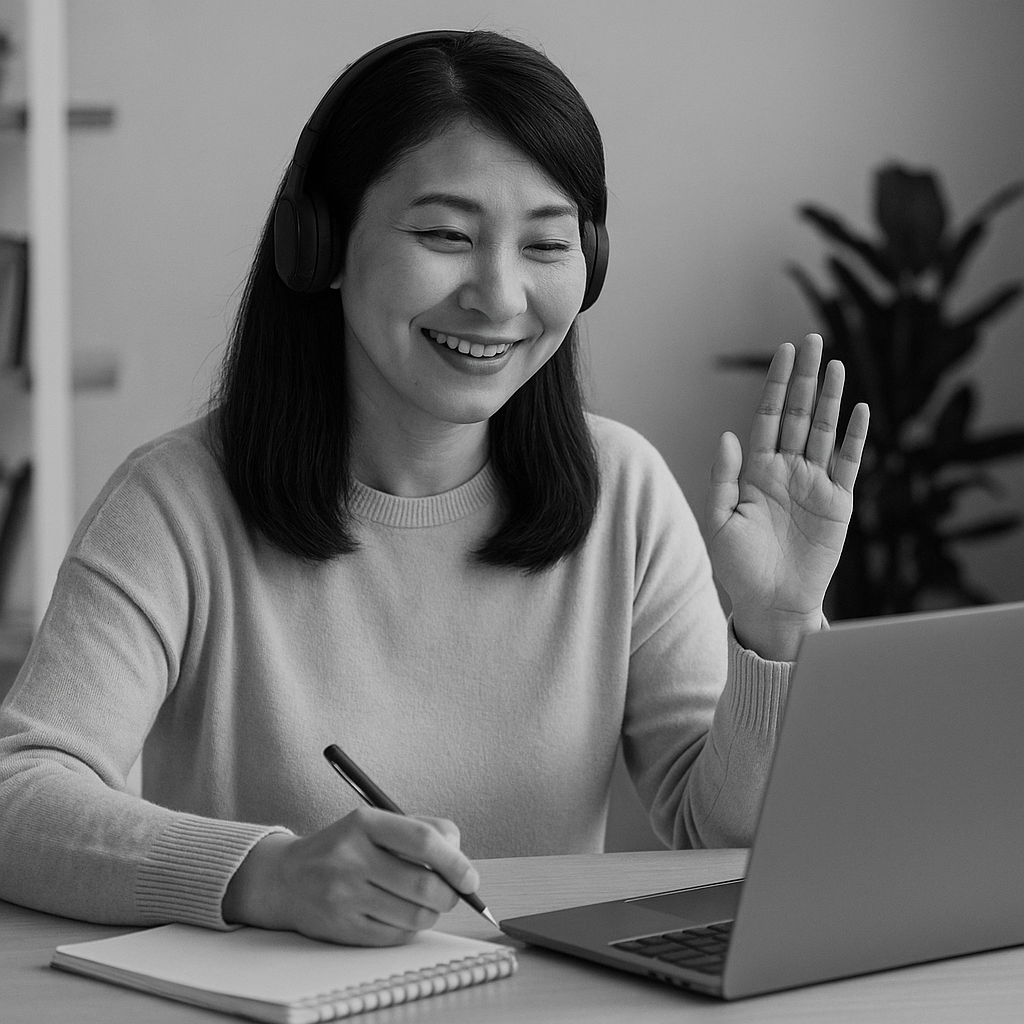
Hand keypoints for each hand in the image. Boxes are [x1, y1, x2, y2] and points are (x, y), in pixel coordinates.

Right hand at [223, 807, 479, 945]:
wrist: (287, 877)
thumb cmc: (346, 846)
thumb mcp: (375, 823)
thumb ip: (422, 829)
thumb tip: (461, 857)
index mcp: (364, 823)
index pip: (423, 841)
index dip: (456, 861)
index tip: (470, 877)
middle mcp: (352, 858)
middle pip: (424, 884)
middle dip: (450, 894)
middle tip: (453, 893)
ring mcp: (345, 896)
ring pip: (415, 915)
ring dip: (432, 912)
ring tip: (425, 901)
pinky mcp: (343, 928)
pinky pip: (397, 936)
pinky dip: (410, 928)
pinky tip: (400, 913)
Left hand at [705, 334, 868, 659]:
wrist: (770, 603)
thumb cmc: (739, 568)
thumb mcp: (720, 522)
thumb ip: (724, 478)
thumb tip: (728, 435)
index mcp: (758, 471)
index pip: (770, 417)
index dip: (778, 385)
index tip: (785, 353)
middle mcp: (788, 470)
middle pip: (800, 414)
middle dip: (805, 377)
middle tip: (812, 340)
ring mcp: (815, 484)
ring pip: (825, 430)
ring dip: (831, 398)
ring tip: (836, 364)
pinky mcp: (838, 503)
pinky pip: (849, 463)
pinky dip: (855, 437)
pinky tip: (858, 409)